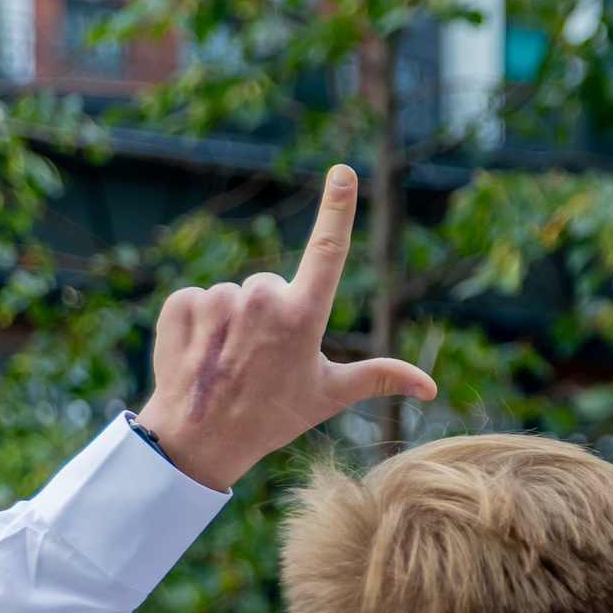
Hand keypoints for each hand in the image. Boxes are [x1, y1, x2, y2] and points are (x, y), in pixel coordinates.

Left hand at [139, 165, 436, 490]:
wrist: (198, 441)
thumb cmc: (272, 418)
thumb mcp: (329, 396)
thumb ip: (379, 377)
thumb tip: (430, 387)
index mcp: (303, 316)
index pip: (328, 251)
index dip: (338, 209)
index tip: (342, 172)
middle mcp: (262, 299)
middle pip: (271, 285)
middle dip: (270, 314)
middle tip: (261, 360)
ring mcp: (219, 299)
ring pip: (234, 295)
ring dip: (233, 322)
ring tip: (230, 362)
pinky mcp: (182, 303)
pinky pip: (197, 299)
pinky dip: (199, 324)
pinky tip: (201, 355)